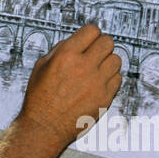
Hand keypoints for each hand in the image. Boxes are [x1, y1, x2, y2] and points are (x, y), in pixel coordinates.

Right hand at [18, 22, 123, 148]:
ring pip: (116, 60)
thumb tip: (78, 41)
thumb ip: (60, 49)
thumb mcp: (42, 66)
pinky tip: (99, 82)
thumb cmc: (40, 97)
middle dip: (101, 45)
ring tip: (97, 69)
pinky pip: (118, 79)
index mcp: (66, 55)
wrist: (45, 126)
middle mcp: (83, 66)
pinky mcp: (105, 97)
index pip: (92, 30)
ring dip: (107, 62)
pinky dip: (110, 78)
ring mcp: (97, 82)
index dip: (91, 34)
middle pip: (108, 42)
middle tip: (95, 53)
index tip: (90, 39)